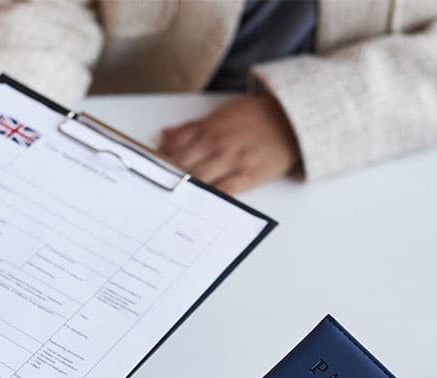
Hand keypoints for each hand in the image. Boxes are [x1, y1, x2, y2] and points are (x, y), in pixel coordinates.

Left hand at [159, 95, 300, 194]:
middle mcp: (218, 144)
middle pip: (182, 164)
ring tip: (166, 200)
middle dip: (165, 177)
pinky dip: (208, 198)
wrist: (292, 120)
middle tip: (148, 192)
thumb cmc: (257, 117)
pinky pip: (223, 191)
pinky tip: (195, 205)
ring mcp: (233, 161)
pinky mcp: (248, 176)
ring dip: (182, 189)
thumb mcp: (222, 114)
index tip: (144, 170)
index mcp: (209, 128)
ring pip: (199, 178)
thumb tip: (164, 135)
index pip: (175, 147)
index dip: (158, 160)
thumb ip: (191, 127)